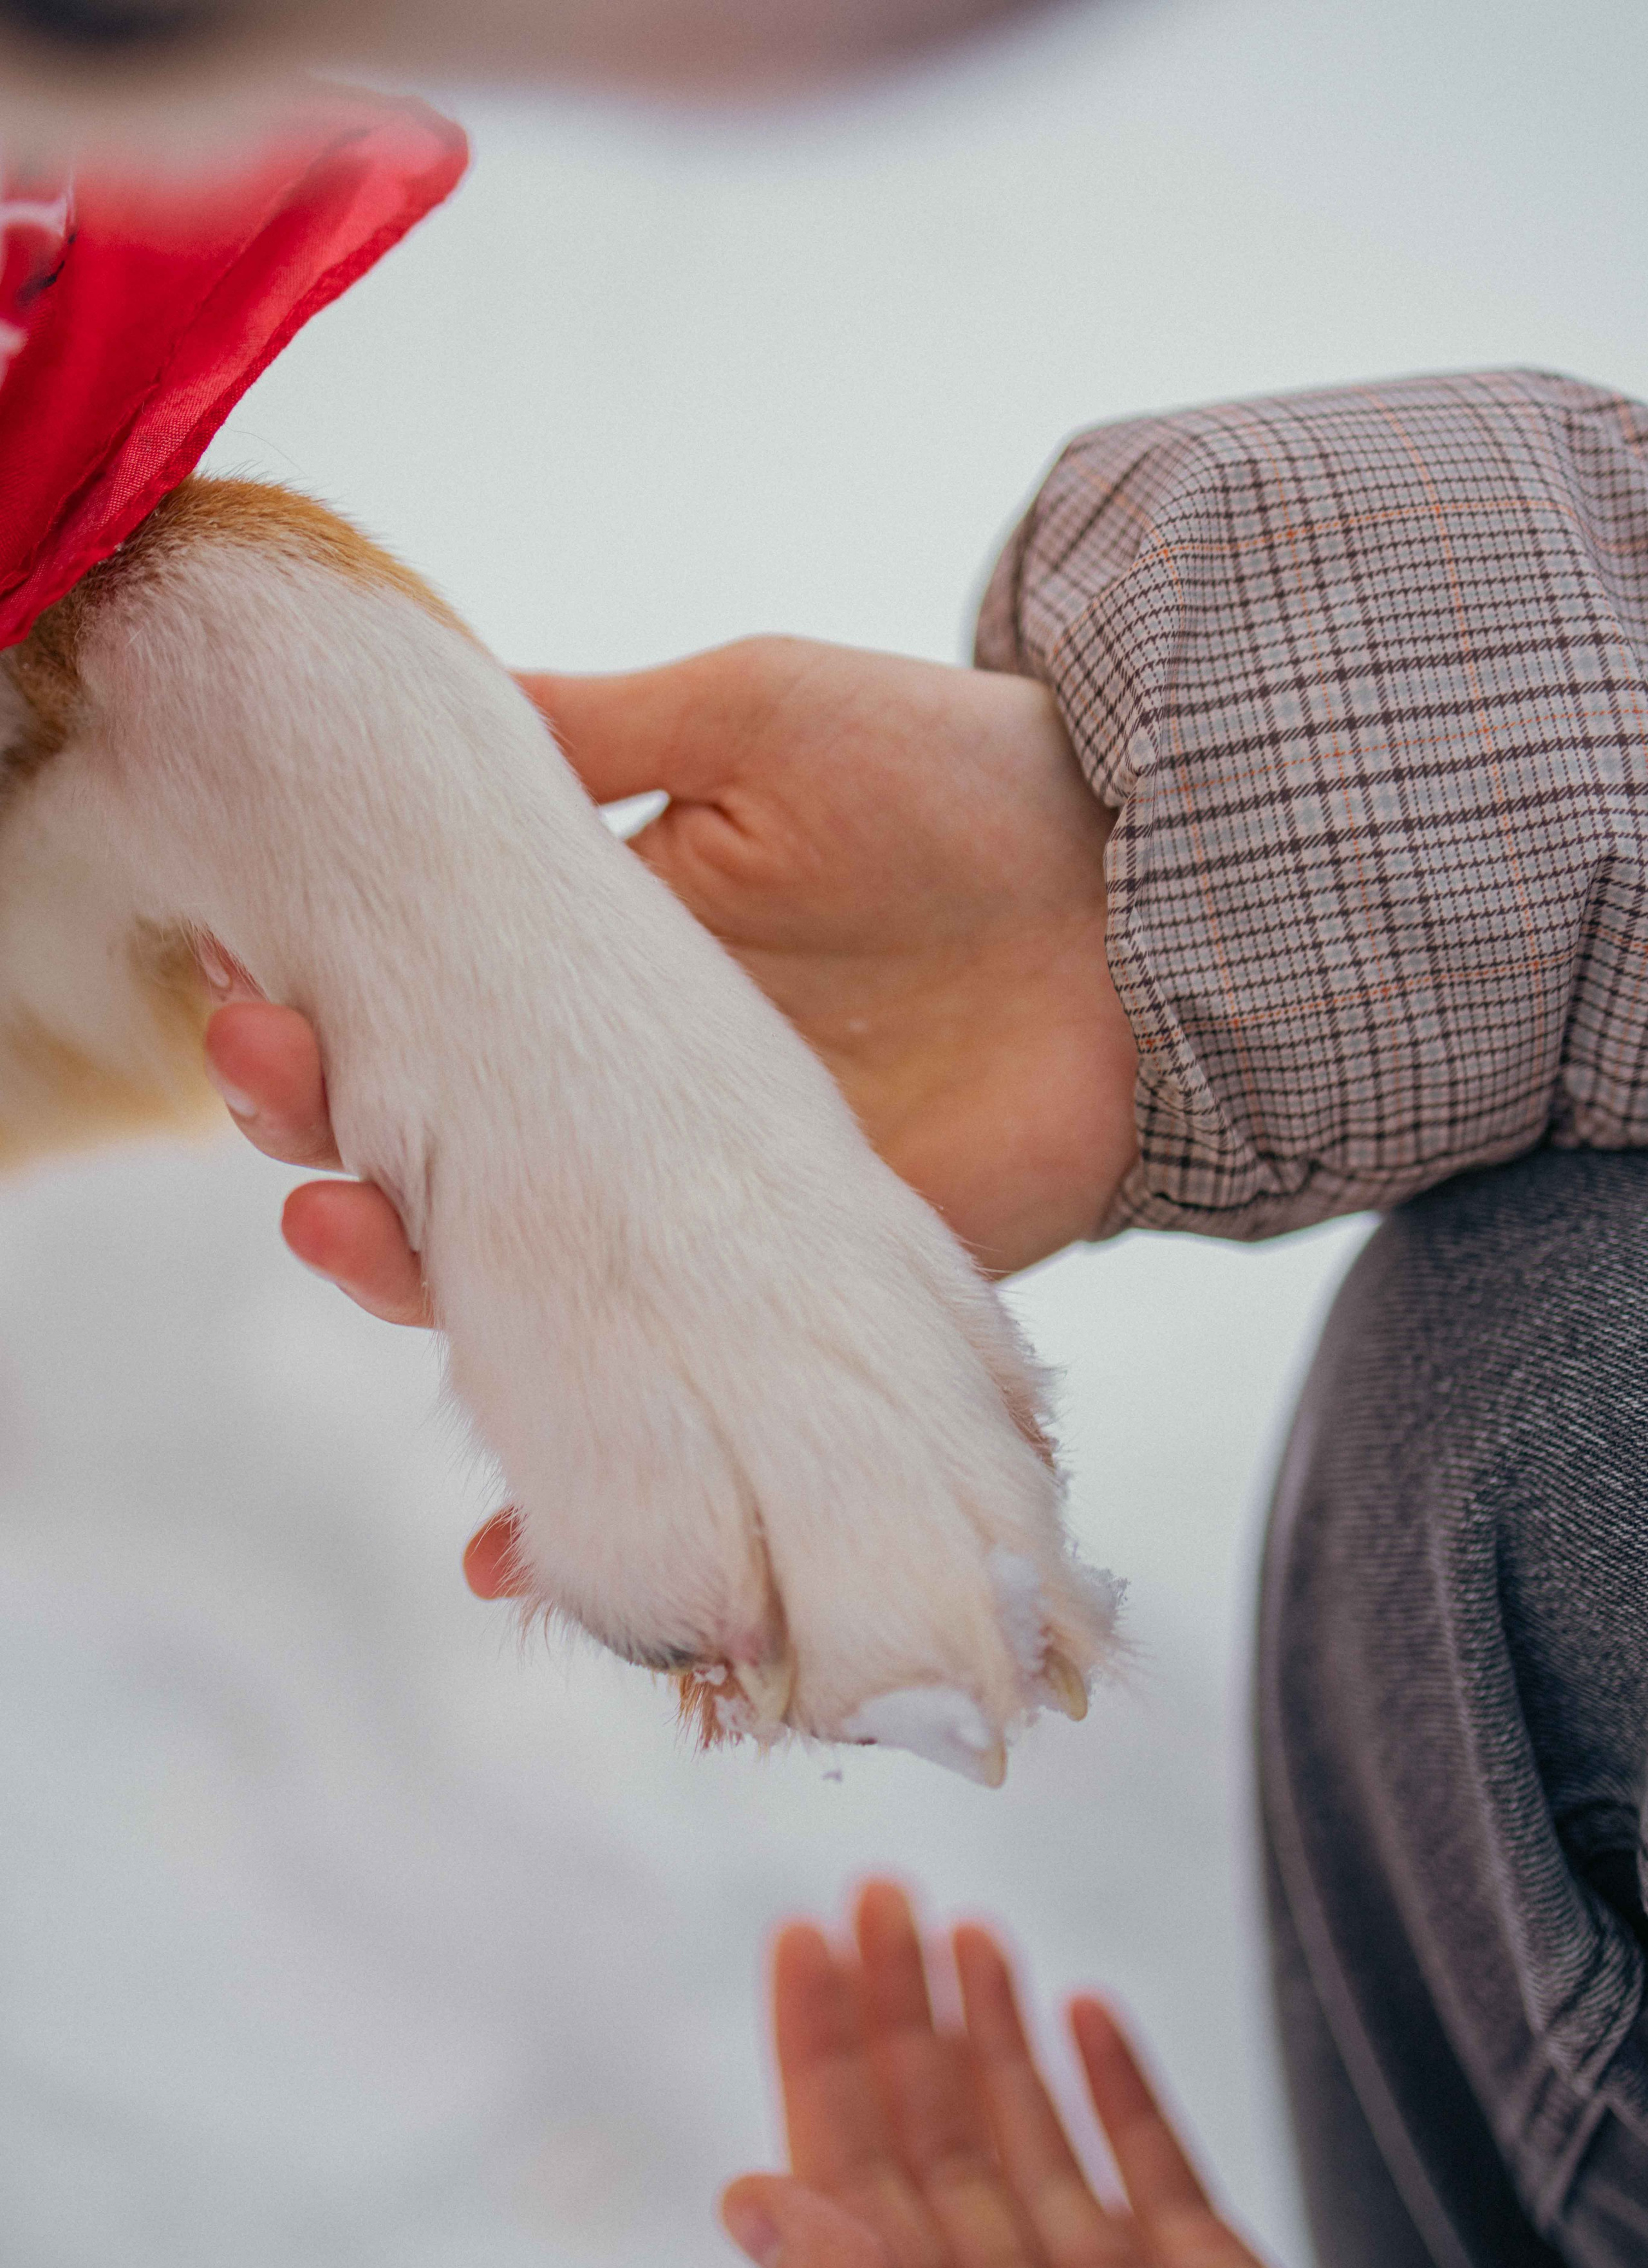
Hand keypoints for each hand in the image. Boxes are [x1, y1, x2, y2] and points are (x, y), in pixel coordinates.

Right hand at [202, 641, 1138, 1595]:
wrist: (1156, 894)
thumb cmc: (955, 782)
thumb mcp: (757, 722)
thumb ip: (602, 734)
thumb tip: (442, 694)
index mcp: (617, 989)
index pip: (434, 1037)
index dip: (330, 1032)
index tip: (256, 1005)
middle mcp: (653, 1126)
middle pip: (457, 1182)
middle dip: (339, 1162)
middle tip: (285, 1121)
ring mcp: (729, 1237)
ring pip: (542, 1308)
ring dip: (419, 1301)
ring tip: (348, 1254)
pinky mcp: (822, 1323)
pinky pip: (699, 1430)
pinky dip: (591, 1500)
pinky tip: (503, 1551)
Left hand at [719, 1881, 1365, 2267]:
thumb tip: (744, 2203)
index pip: (854, 2182)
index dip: (821, 2058)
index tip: (803, 1940)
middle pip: (935, 2145)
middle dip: (899, 2016)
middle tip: (879, 1896)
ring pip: (1034, 2145)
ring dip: (994, 2034)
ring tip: (967, 1931)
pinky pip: (1158, 2178)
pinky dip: (1121, 2091)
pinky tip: (1085, 2012)